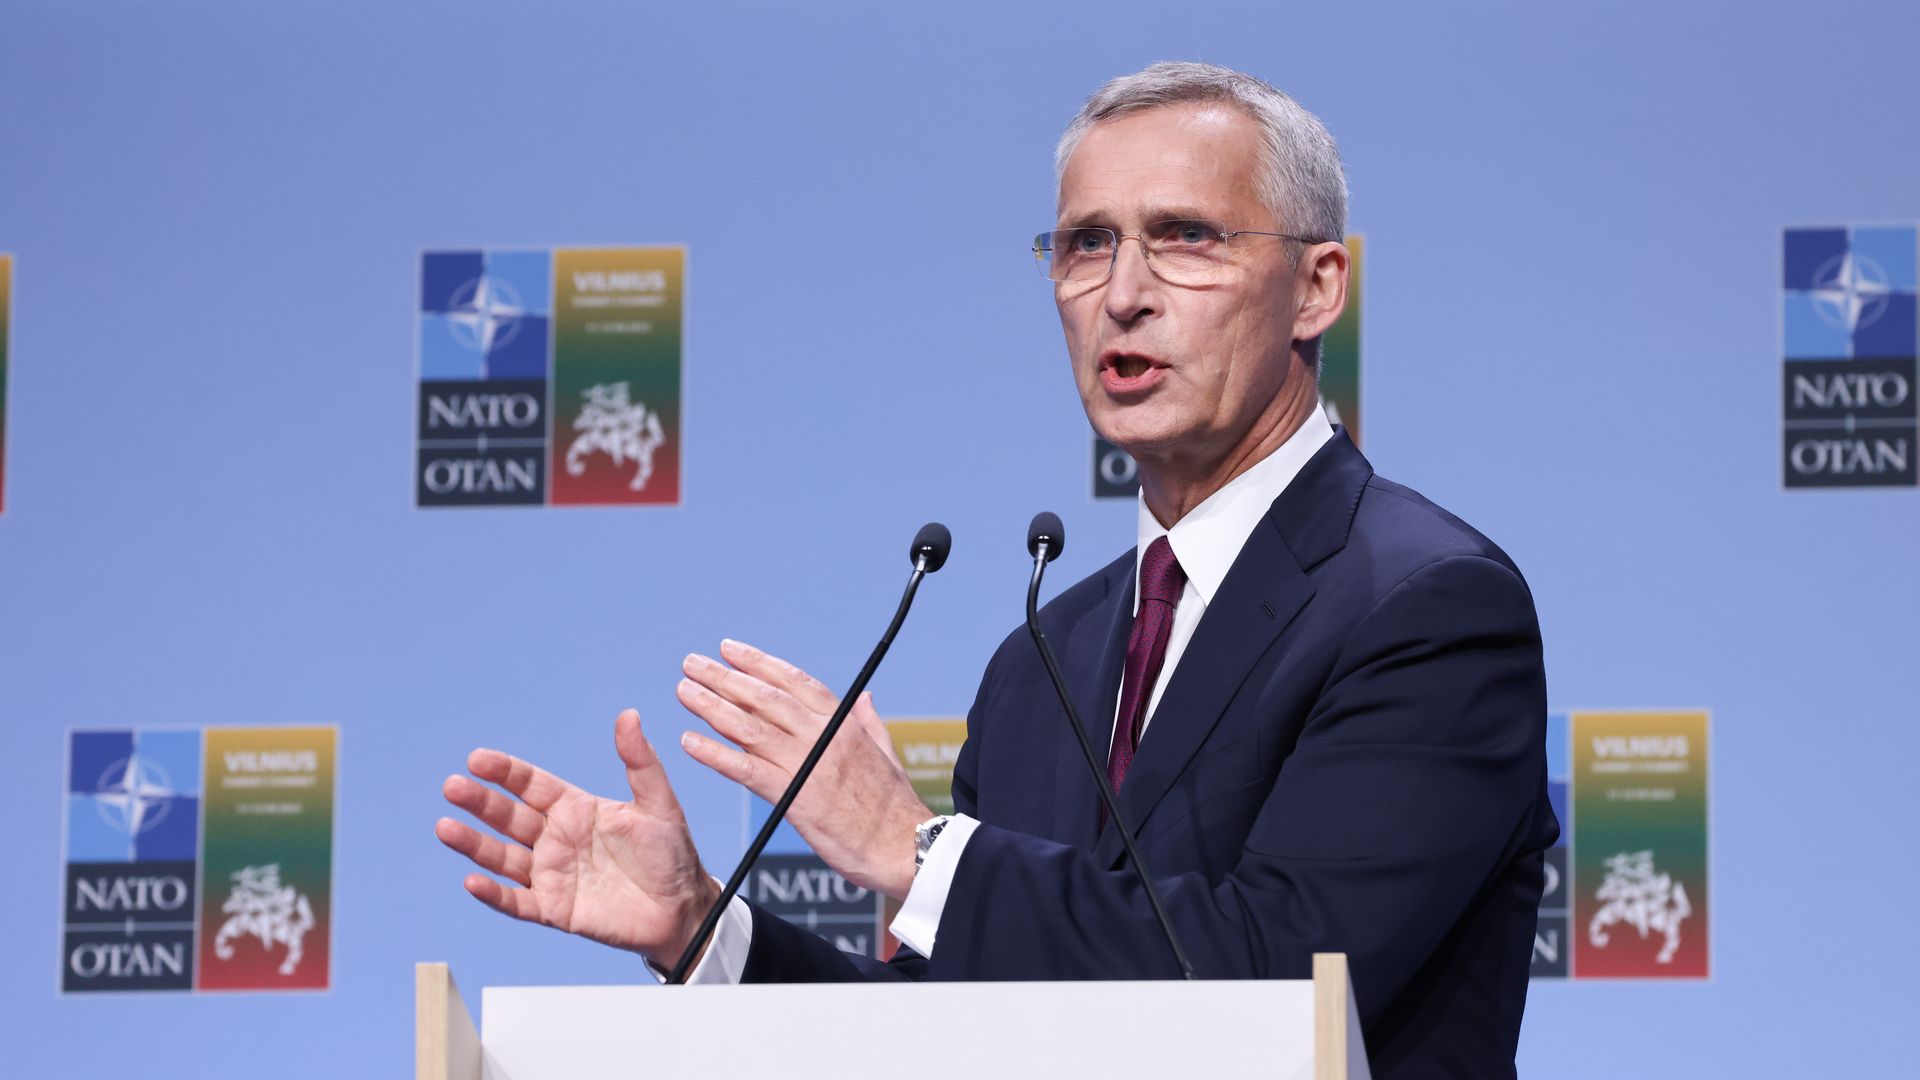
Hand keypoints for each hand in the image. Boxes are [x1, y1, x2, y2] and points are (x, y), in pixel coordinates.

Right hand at [435, 709, 721, 968]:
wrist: (683, 909)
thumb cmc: (671, 854)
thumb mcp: (659, 803)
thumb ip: (640, 762)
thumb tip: (629, 715)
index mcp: (575, 808)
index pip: (531, 785)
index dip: (505, 772)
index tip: (478, 759)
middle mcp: (556, 839)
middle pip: (509, 817)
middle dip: (480, 802)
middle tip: (453, 787)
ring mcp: (551, 874)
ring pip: (502, 857)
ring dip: (473, 844)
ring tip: (446, 828)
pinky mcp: (554, 909)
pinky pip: (517, 901)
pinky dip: (494, 894)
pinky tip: (472, 881)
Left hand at [677, 639, 929, 899]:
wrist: (906, 849)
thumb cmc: (895, 808)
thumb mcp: (886, 754)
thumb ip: (868, 723)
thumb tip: (864, 699)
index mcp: (844, 724)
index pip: (795, 681)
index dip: (759, 663)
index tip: (729, 650)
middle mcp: (822, 737)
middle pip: (765, 698)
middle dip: (725, 677)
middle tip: (693, 663)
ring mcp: (807, 766)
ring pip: (751, 727)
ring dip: (712, 706)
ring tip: (684, 690)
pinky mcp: (795, 798)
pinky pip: (747, 770)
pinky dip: (716, 754)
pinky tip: (690, 742)